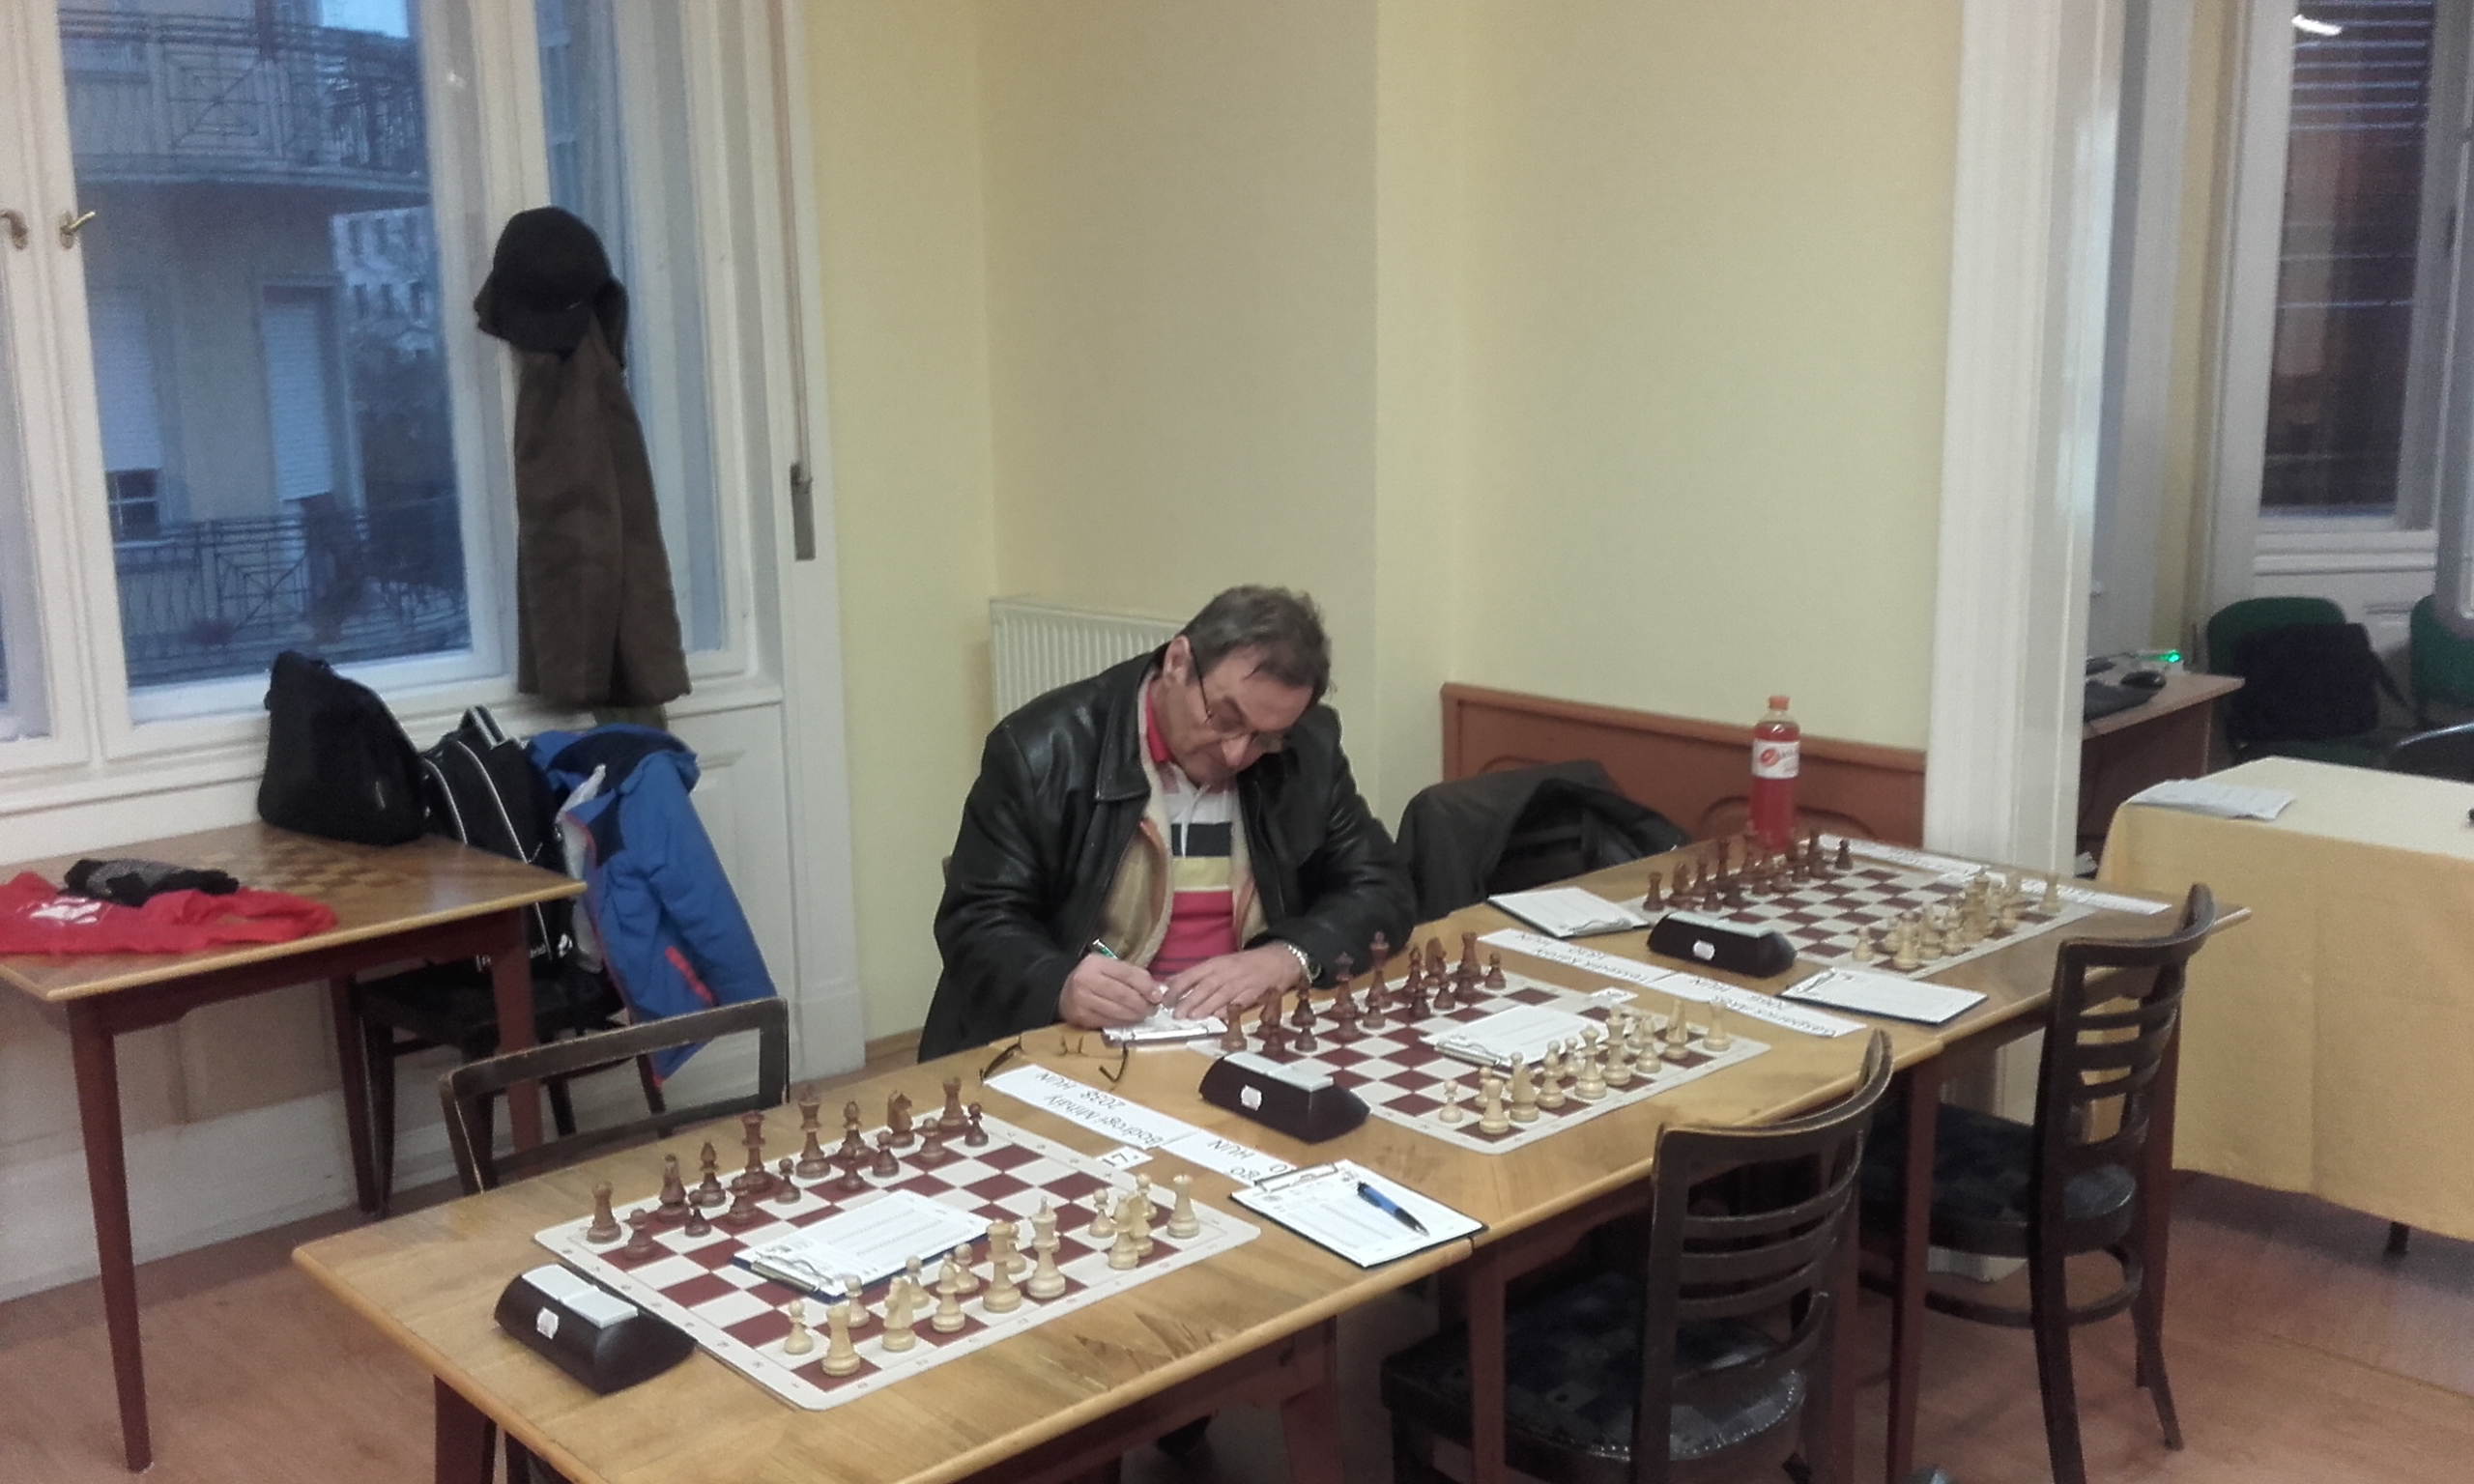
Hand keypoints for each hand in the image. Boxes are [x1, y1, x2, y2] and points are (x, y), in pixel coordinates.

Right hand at [1059, 952, 1164, 1028]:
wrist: (1061, 991)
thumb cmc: (1092, 978)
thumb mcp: (1108, 968)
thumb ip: (1130, 975)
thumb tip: (1155, 990)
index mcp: (1095, 963)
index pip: (1126, 974)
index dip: (1145, 986)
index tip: (1157, 996)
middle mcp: (1086, 980)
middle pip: (1122, 994)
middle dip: (1142, 1004)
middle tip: (1152, 1009)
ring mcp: (1081, 1000)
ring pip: (1116, 1011)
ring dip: (1134, 1015)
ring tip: (1143, 1015)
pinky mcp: (1080, 1017)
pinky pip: (1108, 1022)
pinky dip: (1123, 1023)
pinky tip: (1130, 1021)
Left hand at [1165, 944, 1305, 1022]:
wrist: (1276, 960)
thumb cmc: (1245, 964)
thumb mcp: (1220, 964)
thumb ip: (1198, 975)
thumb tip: (1172, 984)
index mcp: (1215, 963)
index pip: (1192, 974)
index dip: (1177, 986)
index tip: (1165, 998)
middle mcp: (1226, 972)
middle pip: (1204, 986)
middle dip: (1189, 1000)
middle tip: (1175, 1013)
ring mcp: (1240, 982)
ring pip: (1220, 995)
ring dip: (1205, 1007)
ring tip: (1192, 1017)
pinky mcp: (1253, 992)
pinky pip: (1238, 1002)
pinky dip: (1228, 1009)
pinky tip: (1218, 1017)